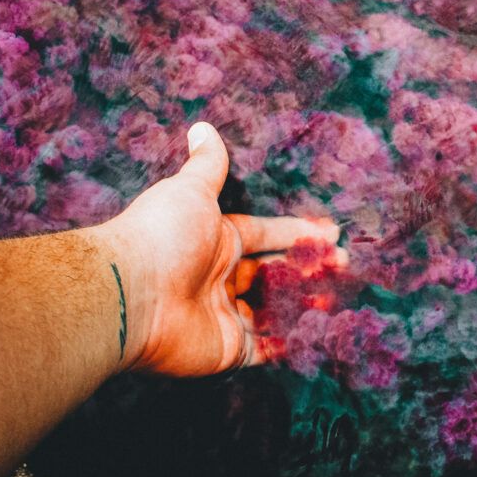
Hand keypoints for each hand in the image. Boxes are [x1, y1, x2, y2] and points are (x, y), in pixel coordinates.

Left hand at [97, 121, 340, 376]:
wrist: (133, 294)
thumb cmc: (162, 236)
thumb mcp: (191, 191)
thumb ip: (207, 164)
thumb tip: (203, 127)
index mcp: (215, 241)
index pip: (265, 235)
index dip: (298, 233)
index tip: (331, 234)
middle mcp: (219, 278)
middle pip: (272, 274)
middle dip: (307, 269)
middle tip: (343, 267)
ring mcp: (222, 315)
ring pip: (271, 311)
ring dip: (302, 305)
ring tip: (336, 298)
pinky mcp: (226, 349)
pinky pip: (263, 349)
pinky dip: (287, 343)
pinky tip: (315, 333)